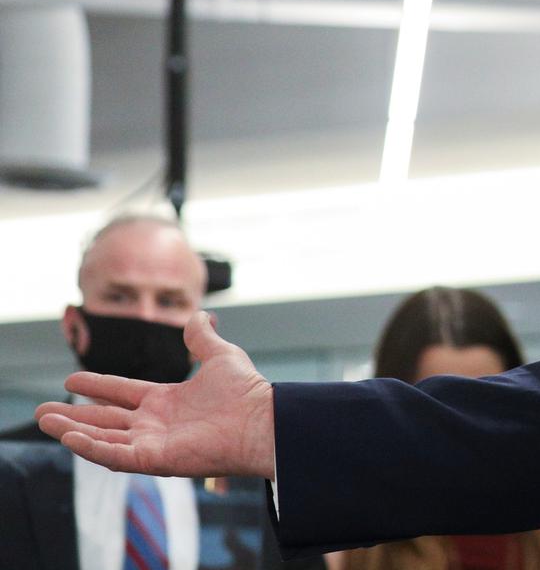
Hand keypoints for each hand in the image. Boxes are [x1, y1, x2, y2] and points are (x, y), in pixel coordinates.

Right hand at [35, 311, 276, 479]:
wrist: (262, 419)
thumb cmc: (247, 391)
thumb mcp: (221, 356)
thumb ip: (203, 338)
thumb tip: (199, 314)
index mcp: (167, 401)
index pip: (122, 393)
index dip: (97, 386)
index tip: (70, 380)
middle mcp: (155, 424)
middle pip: (105, 419)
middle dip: (74, 415)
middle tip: (42, 410)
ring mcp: (153, 443)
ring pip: (103, 438)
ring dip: (73, 431)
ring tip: (45, 422)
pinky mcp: (155, 460)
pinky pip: (115, 456)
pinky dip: (91, 447)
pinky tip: (69, 437)